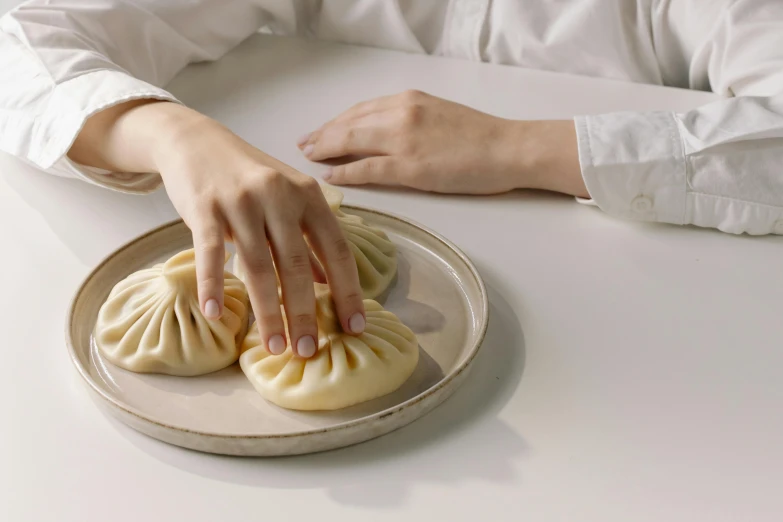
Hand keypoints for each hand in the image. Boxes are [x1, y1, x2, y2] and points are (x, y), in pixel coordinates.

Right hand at [69, 100, 365, 357]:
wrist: (196, 140)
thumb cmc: (249, 176)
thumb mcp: (288, 199)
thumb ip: (309, 239)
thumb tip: (330, 284)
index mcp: (308, 195)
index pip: (337, 250)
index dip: (348, 291)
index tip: (354, 327)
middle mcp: (279, 196)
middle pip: (298, 265)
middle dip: (305, 312)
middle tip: (310, 351)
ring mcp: (241, 201)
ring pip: (258, 265)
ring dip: (267, 311)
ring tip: (275, 346)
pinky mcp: (204, 207)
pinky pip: (210, 252)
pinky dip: (212, 284)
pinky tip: (214, 313)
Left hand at [298, 90, 586, 196]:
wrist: (510, 148)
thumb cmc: (481, 136)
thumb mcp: (439, 116)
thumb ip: (409, 121)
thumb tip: (382, 136)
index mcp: (409, 100)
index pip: (360, 110)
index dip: (335, 122)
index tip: (319, 131)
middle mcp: (401, 112)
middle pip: (349, 123)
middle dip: (322, 134)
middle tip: (303, 145)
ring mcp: (404, 138)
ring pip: (352, 140)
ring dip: (326, 149)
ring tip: (309, 158)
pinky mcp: (411, 166)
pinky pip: (367, 168)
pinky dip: (345, 171)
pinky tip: (330, 175)